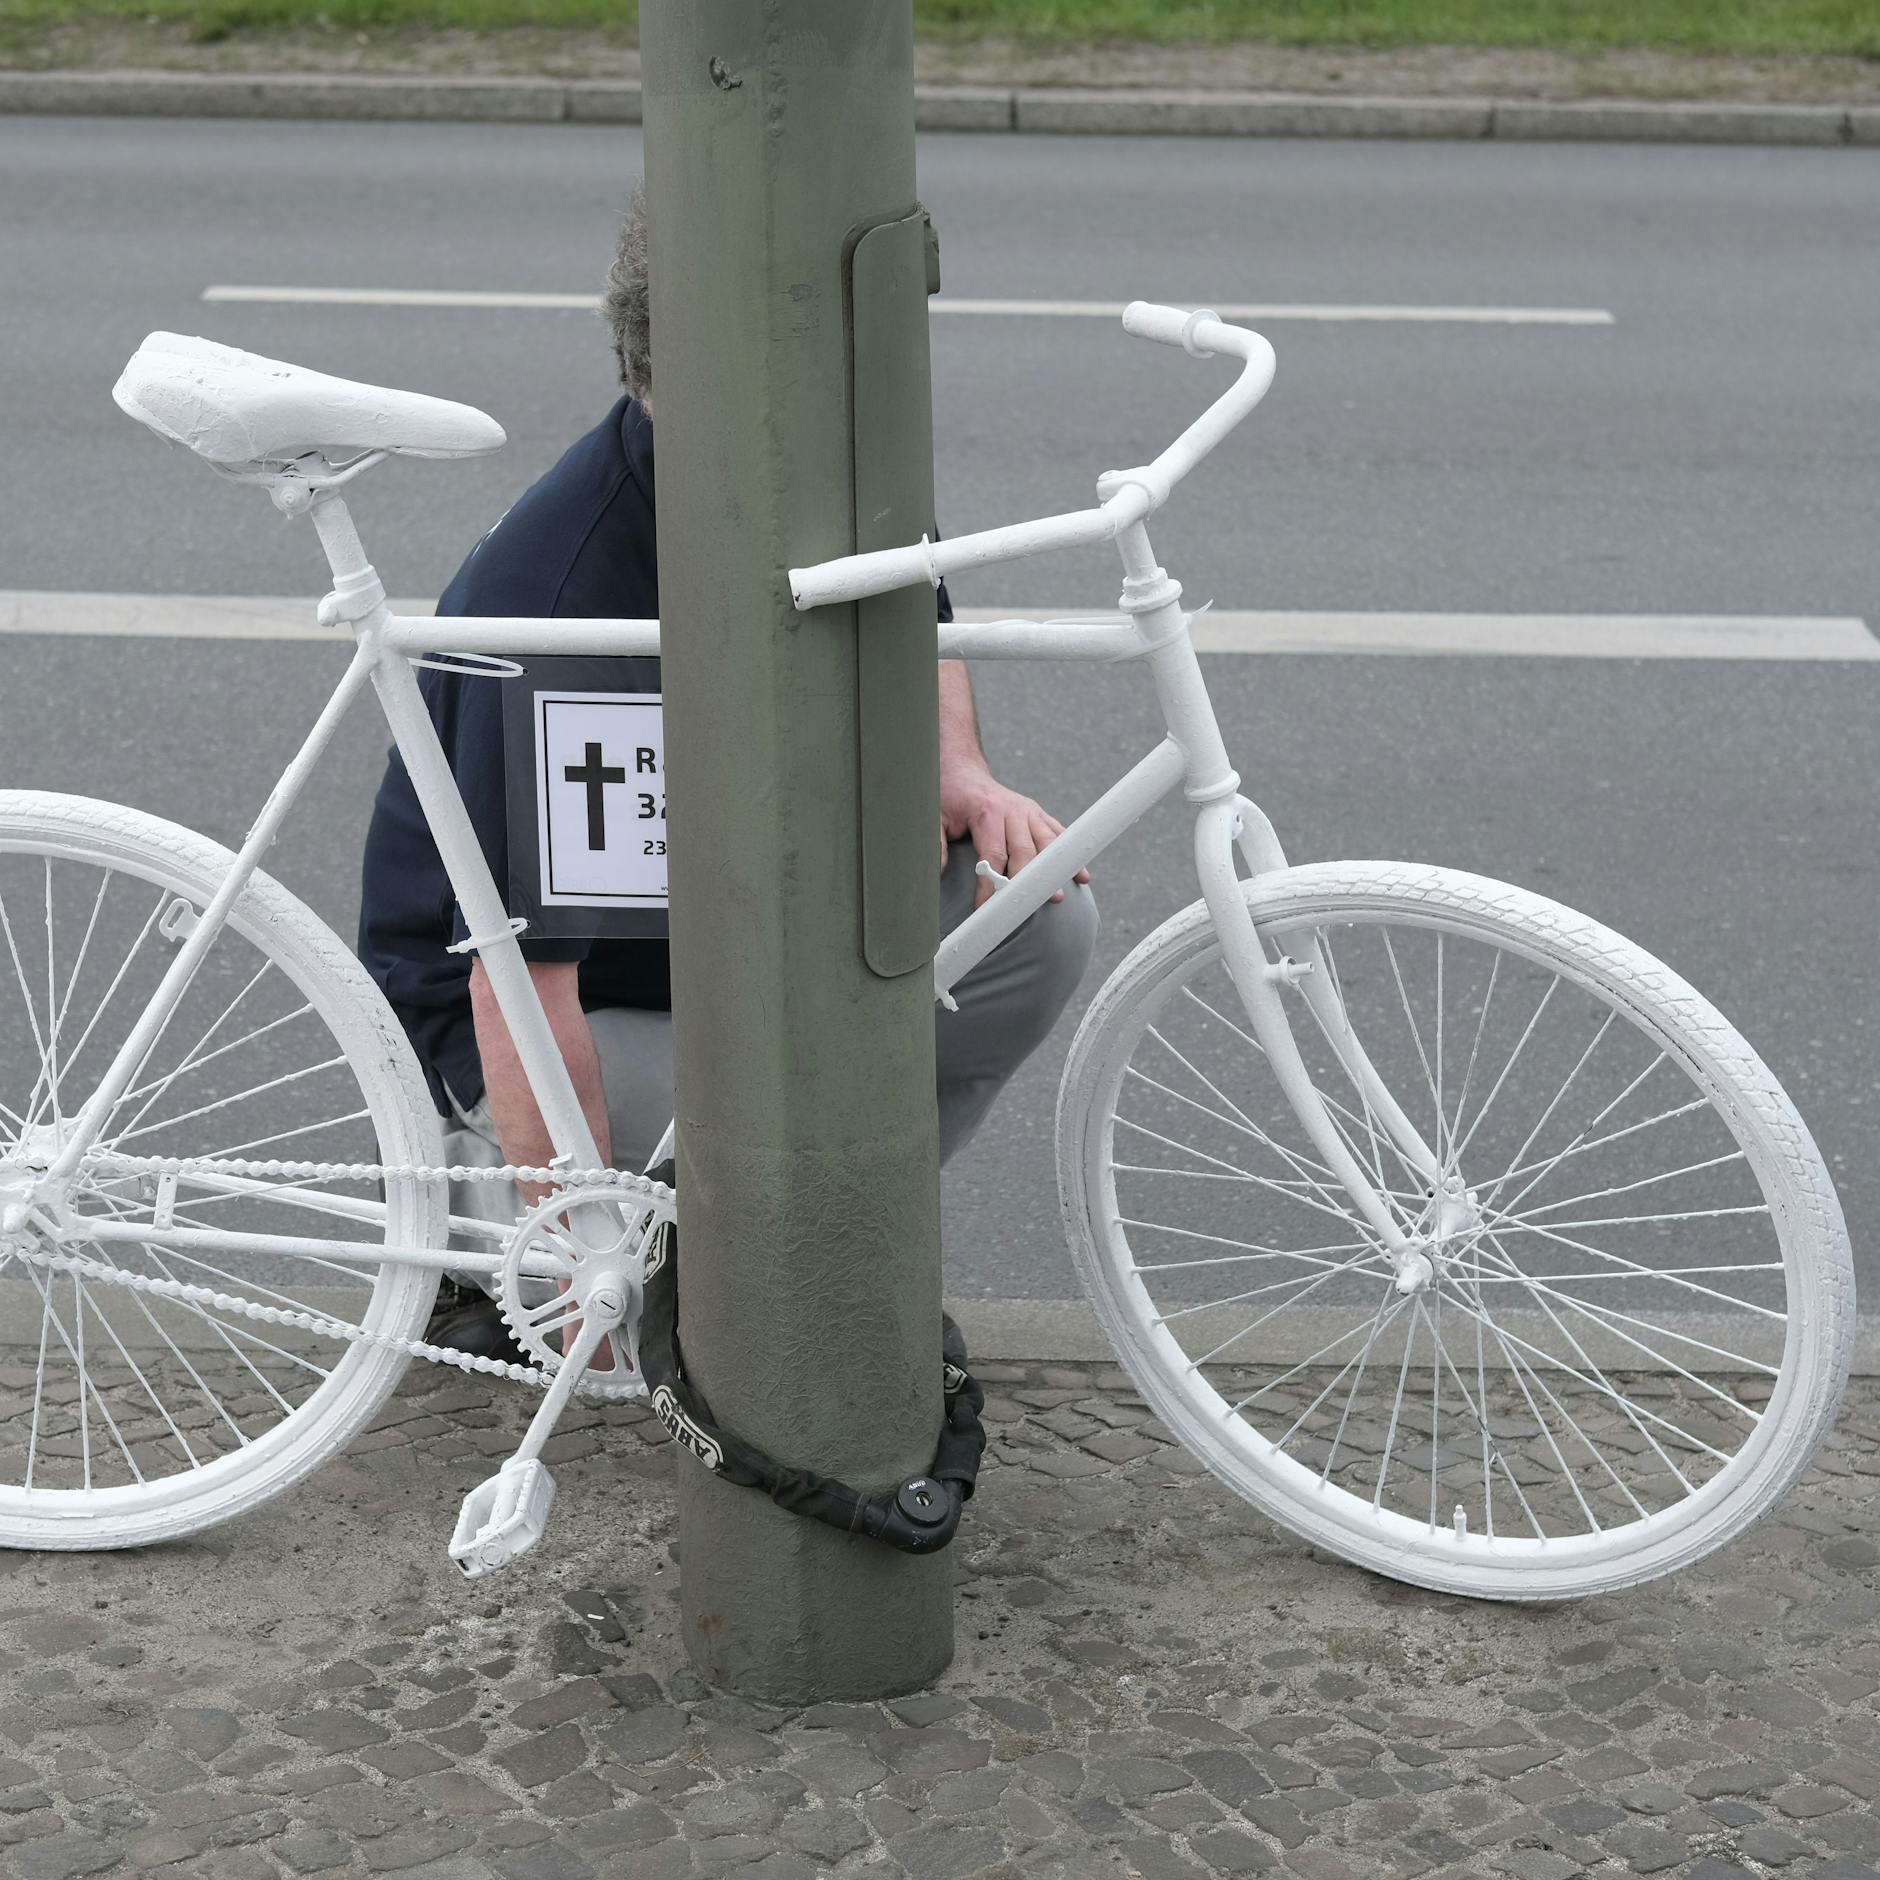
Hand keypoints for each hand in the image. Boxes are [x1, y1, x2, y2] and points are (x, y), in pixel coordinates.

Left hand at [941, 764, 1091, 907]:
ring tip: (1060, 895)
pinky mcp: (1038, 815)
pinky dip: (1068, 855)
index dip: (992, 884)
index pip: (994, 855)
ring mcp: (1029, 813)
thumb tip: (936, 873)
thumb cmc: (949, 798)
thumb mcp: (934, 817)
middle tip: (1032, 906)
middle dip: (1029, 881)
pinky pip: (1058, 835)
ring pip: (1047, 843)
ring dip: (1055, 870)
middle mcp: (1012, 812)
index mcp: (987, 813)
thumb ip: (937, 845)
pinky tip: (1081, 875)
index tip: (988, 909)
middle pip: (1026, 852)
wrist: (963, 772)